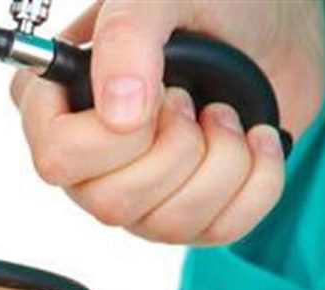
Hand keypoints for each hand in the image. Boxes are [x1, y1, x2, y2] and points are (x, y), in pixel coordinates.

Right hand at [11, 0, 324, 244]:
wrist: (269, 27)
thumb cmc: (206, 5)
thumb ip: (126, 38)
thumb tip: (119, 113)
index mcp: (56, 106)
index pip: (56, 159)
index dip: (113, 138)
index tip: (158, 92)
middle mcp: (86, 161)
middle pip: (111, 204)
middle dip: (175, 149)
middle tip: (190, 99)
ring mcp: (134, 195)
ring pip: (166, 225)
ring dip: (220, 161)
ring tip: (223, 114)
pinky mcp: (186, 214)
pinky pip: (218, 231)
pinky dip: (257, 181)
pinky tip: (254, 139)